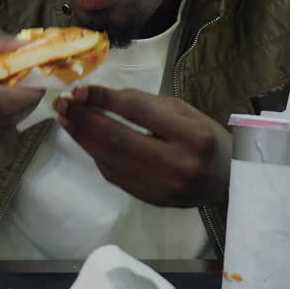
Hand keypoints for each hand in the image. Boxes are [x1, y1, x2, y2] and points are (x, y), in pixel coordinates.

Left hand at [54, 86, 230, 207]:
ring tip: (66, 118)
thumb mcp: (184, 111)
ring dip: (82, 137)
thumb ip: (145, 103)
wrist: (225, 179)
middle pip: (117, 138)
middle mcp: (177, 165)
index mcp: (191, 136)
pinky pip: (113, 174)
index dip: (104, 99)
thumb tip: (98, 97)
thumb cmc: (204, 137)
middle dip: (84, 119)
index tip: (81, 89)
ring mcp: (161, 187)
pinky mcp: (149, 199)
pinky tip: (85, 139)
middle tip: (64, 103)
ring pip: (109, 159)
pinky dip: (95, 154)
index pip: (138, 112)